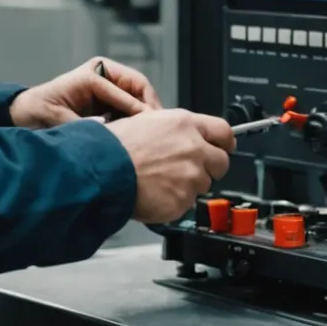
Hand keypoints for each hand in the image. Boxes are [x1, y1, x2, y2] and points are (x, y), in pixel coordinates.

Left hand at [9, 58, 163, 128]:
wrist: (25, 113)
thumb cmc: (37, 112)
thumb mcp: (56, 119)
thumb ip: (81, 123)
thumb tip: (106, 127)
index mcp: (91, 74)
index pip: (125, 89)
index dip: (139, 108)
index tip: (150, 126)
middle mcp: (103, 74)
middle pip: (139, 86)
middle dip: (150, 106)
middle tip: (161, 128)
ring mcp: (108, 84)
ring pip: (139, 96)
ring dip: (147, 113)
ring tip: (156, 133)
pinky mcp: (109, 98)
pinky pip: (131, 105)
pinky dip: (138, 118)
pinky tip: (143, 134)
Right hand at [106, 109, 235, 223]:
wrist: (102, 171)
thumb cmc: (115, 146)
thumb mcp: (146, 121)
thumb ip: (174, 129)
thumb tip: (184, 136)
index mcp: (185, 124)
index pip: (224, 132)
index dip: (224, 142)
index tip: (224, 148)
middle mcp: (194, 148)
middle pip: (222, 162)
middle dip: (209, 167)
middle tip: (188, 170)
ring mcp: (191, 176)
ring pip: (203, 185)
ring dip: (189, 186)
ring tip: (161, 181)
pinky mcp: (183, 200)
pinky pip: (187, 204)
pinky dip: (174, 202)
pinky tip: (156, 193)